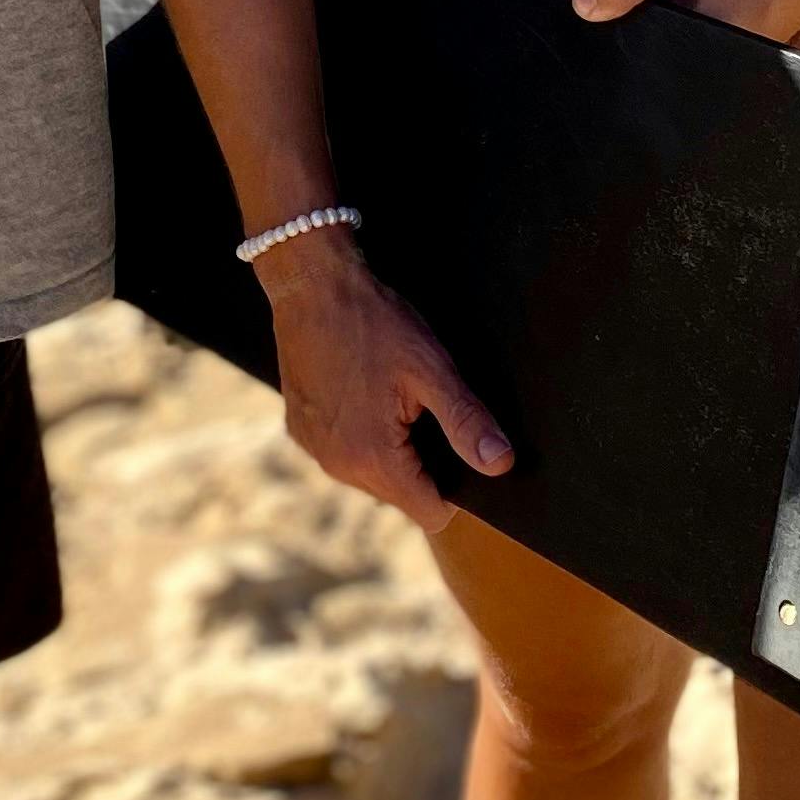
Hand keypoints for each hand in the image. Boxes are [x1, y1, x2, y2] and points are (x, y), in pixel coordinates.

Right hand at [260, 233, 511, 531]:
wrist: (311, 285)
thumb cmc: (373, 323)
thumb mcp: (430, 369)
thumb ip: (466, 422)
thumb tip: (500, 464)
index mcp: (373, 459)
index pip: (430, 514)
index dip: (455, 490)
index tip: (456, 445)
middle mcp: (337, 466)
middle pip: (400, 497)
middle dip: (421, 466)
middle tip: (422, 409)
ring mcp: (314, 449)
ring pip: (370, 476)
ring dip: (389, 451)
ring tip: (392, 398)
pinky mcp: (299, 430)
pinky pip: (342, 453)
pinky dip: (359, 435)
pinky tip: (363, 393)